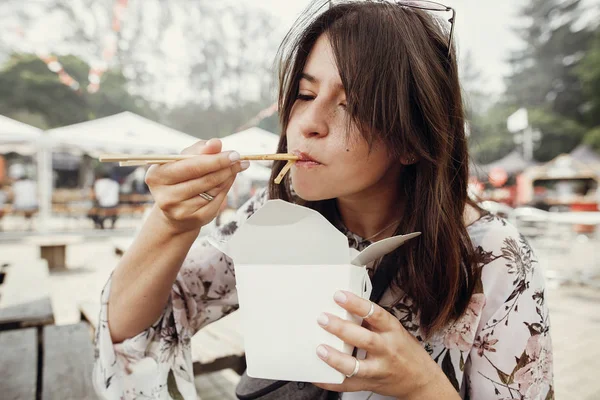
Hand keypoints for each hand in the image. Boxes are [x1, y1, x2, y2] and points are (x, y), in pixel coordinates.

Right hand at [145, 138, 248, 233]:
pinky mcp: (194, 219)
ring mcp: (179, 210)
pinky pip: (217, 201)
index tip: (234, 153)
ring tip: (235, 168)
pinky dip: (225, 189)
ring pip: (213, 190)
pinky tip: (228, 181)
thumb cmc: (181, 177)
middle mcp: (164, 195)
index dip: (215, 159)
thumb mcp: (185, 160)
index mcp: (157, 175)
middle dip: (225, 168)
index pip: (191, 166)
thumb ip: (200, 150)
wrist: (176, 210)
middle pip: (204, 179)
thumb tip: (216, 143)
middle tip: (240, 160)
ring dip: (228, 177)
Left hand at [313, 291, 457, 398]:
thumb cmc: (405, 351)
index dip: (356, 304)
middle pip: (364, 339)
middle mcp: (386, 350)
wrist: (421, 380)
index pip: (375, 314)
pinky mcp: (369, 383)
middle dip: (341, 328)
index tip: (339, 295)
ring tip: (320, 349)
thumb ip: (372, 321)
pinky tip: (319, 376)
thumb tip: (345, 306)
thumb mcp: (394, 330)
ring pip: (356, 366)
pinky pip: (348, 385)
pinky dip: (331, 382)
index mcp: (392, 331)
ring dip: (336, 358)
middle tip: (323, 319)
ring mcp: (378, 369)